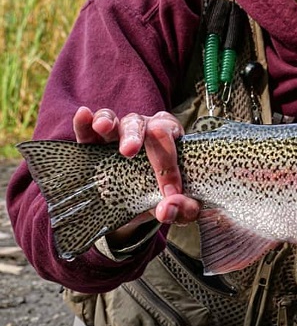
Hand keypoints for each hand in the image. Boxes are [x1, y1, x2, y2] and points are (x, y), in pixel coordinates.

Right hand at [72, 107, 200, 240]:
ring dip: (110, 122)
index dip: (168, 164)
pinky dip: (85, 122)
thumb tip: (167, 210)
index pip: (171, 140)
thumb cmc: (164, 195)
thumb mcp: (179, 205)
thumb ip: (183, 208)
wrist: (138, 205)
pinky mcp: (94, 144)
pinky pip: (88, 129)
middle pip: (145, 124)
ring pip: (117, 121)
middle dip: (137, 137)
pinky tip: (84, 115)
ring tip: (103, 127)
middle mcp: (148, 129)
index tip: (168, 192)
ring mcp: (120, 134)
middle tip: (129, 152)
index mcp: (173, 138)